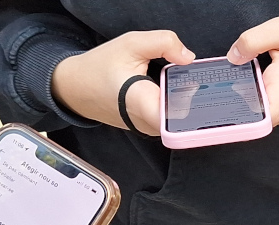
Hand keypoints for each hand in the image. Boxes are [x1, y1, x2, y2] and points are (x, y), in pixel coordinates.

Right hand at [54, 31, 195, 134]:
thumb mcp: (131, 44)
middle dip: (198, 97)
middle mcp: (147, 122)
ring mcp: (149, 128)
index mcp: (142, 103)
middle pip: (187, 117)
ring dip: (189, 100)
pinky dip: (179, 103)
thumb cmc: (100, 67)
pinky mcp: (150, 128)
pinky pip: (172, 118)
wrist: (77, 87)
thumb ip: (164, 42)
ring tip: (188, 81)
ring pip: (181, 119)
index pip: (177, 117)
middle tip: (202, 78)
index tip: (201, 85)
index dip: (196, 102)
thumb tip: (188, 56)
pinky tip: (178, 88)